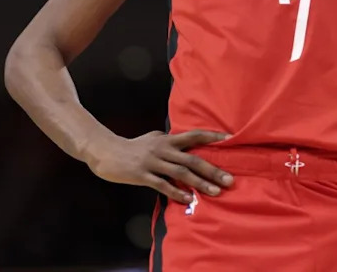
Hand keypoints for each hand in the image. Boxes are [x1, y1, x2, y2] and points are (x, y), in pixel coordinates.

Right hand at [86, 129, 233, 203]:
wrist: (106, 151)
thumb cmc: (132, 146)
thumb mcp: (152, 138)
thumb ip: (169, 140)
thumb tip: (183, 141)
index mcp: (167, 139)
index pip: (195, 135)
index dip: (213, 137)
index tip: (231, 139)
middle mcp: (163, 149)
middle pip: (193, 159)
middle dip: (212, 170)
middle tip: (229, 180)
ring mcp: (153, 162)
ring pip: (181, 173)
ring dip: (199, 183)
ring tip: (215, 192)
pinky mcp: (142, 175)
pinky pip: (163, 185)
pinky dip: (177, 192)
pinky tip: (188, 199)